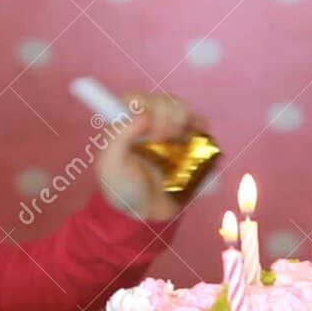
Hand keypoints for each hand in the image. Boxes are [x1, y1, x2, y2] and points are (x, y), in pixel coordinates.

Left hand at [95, 91, 209, 221]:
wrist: (145, 212)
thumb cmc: (123, 188)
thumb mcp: (110, 166)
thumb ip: (117, 137)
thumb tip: (140, 115)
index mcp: (124, 123)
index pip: (136, 98)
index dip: (147, 106)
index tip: (149, 127)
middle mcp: (146, 121)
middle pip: (162, 100)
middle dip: (166, 116)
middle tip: (163, 140)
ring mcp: (168, 130)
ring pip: (181, 108)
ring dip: (183, 118)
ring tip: (179, 139)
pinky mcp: (187, 140)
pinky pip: (198, 123)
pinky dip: (201, 125)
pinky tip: (199, 134)